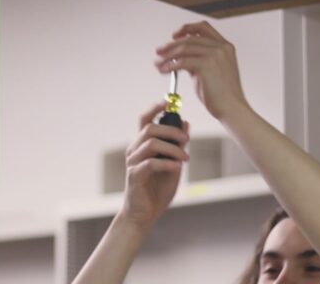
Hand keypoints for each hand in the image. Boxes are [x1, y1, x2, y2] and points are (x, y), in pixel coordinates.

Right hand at [120, 103, 189, 227]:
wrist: (145, 215)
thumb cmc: (157, 190)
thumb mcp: (173, 164)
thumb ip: (178, 145)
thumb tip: (186, 124)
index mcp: (142, 146)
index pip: (144, 121)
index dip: (155, 109)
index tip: (167, 103)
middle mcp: (134, 151)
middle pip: (149, 129)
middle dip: (171, 130)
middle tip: (186, 140)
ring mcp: (133, 163)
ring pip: (151, 143)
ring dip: (172, 148)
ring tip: (185, 158)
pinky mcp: (134, 176)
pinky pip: (151, 163)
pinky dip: (167, 163)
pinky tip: (177, 167)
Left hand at [155, 21, 248, 120]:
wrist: (231, 108)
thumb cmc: (222, 94)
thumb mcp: (212, 71)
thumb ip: (198, 60)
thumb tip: (180, 57)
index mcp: (225, 46)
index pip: (203, 28)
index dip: (187, 28)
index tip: (175, 35)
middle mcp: (221, 47)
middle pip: (189, 38)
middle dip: (171, 45)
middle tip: (159, 52)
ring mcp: (215, 55)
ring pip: (184, 48)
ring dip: (167, 55)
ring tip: (159, 63)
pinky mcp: (206, 65)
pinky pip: (182, 61)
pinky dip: (170, 65)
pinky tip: (164, 70)